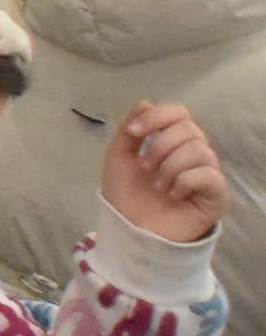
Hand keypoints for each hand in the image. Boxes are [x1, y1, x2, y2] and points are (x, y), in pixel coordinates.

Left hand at [98, 100, 225, 243]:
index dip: (157, 117)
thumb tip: (145, 103)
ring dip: (170, 167)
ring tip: (157, 186)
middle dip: (160, 145)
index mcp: (173, 142)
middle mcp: (194, 154)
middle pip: (190, 129)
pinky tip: (173, 194)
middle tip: (144, 167)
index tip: (133, 132)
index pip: (179, 113)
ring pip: (200, 150)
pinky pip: (209, 175)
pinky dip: (185, 181)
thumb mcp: (118, 158)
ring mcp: (207, 174)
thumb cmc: (126, 195)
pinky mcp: (216, 196)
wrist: (130, 232)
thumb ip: (129, 130)